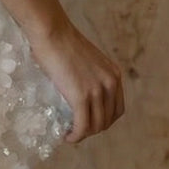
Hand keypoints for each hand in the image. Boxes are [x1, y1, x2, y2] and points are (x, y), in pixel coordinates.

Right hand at [27, 18, 124, 143]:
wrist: (51, 31)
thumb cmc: (60, 40)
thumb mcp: (86, 59)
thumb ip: (89, 74)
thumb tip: (76, 86)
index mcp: (114, 75)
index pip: (117, 108)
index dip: (104, 120)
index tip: (89, 122)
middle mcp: (110, 84)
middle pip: (108, 119)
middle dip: (94, 129)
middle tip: (77, 129)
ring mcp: (97, 91)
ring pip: (96, 125)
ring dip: (84, 134)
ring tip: (71, 134)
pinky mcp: (81, 97)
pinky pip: (82, 125)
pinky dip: (76, 135)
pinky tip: (68, 137)